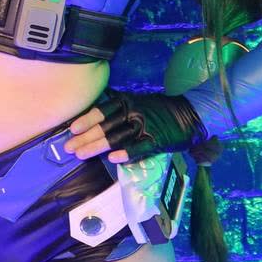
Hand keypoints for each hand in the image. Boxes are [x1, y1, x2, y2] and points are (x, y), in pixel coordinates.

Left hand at [63, 90, 206, 163]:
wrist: (192, 112)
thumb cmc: (161, 109)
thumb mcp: (139, 103)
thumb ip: (121, 110)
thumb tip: (98, 120)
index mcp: (129, 103)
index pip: (103, 111)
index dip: (87, 119)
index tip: (72, 129)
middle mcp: (134, 113)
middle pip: (105, 126)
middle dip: (85, 138)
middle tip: (69, 148)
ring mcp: (145, 127)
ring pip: (116, 138)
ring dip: (97, 146)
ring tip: (81, 155)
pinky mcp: (156, 141)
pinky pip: (139, 148)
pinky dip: (126, 154)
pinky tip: (112, 159)